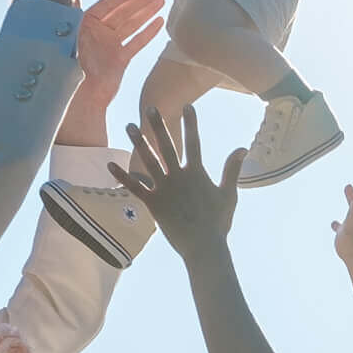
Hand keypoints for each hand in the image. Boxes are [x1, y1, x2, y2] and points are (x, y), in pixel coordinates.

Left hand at [73, 0, 165, 104]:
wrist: (82, 99)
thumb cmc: (71, 68)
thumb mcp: (70, 39)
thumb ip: (74, 15)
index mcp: (85, 25)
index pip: (106, 6)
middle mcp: (97, 33)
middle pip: (122, 13)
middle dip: (139, 2)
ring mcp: (110, 45)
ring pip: (131, 25)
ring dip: (146, 13)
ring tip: (161, 1)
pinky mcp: (120, 59)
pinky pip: (136, 42)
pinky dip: (148, 32)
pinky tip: (159, 22)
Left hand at [115, 102, 240, 260]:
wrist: (203, 246)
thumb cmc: (218, 222)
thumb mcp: (228, 194)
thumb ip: (231, 169)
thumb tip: (242, 148)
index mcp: (196, 173)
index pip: (194, 143)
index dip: (191, 124)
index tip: (187, 106)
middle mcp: (178, 177)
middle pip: (167, 146)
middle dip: (158, 126)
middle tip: (150, 108)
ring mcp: (164, 189)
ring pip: (148, 161)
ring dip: (138, 142)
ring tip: (130, 126)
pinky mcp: (152, 203)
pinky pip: (134, 187)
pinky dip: (122, 175)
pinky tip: (110, 164)